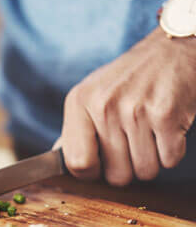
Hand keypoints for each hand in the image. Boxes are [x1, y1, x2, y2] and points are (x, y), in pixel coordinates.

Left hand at [54, 27, 195, 185]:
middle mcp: (103, 106)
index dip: (92, 173)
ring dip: (151, 160)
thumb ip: (73, 129)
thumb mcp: (90, 95)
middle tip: (131, 144)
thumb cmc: (126, 79)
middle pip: (116, 176)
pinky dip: (171, 151)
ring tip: (148, 133)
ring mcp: (134, 110)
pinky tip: (165, 128)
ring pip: (145, 172)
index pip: (77, 163)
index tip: (101, 165)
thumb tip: (55, 158)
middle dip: (127, 168)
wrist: (169, 50)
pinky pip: (169, 161)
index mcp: (78, 102)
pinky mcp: (165, 114)